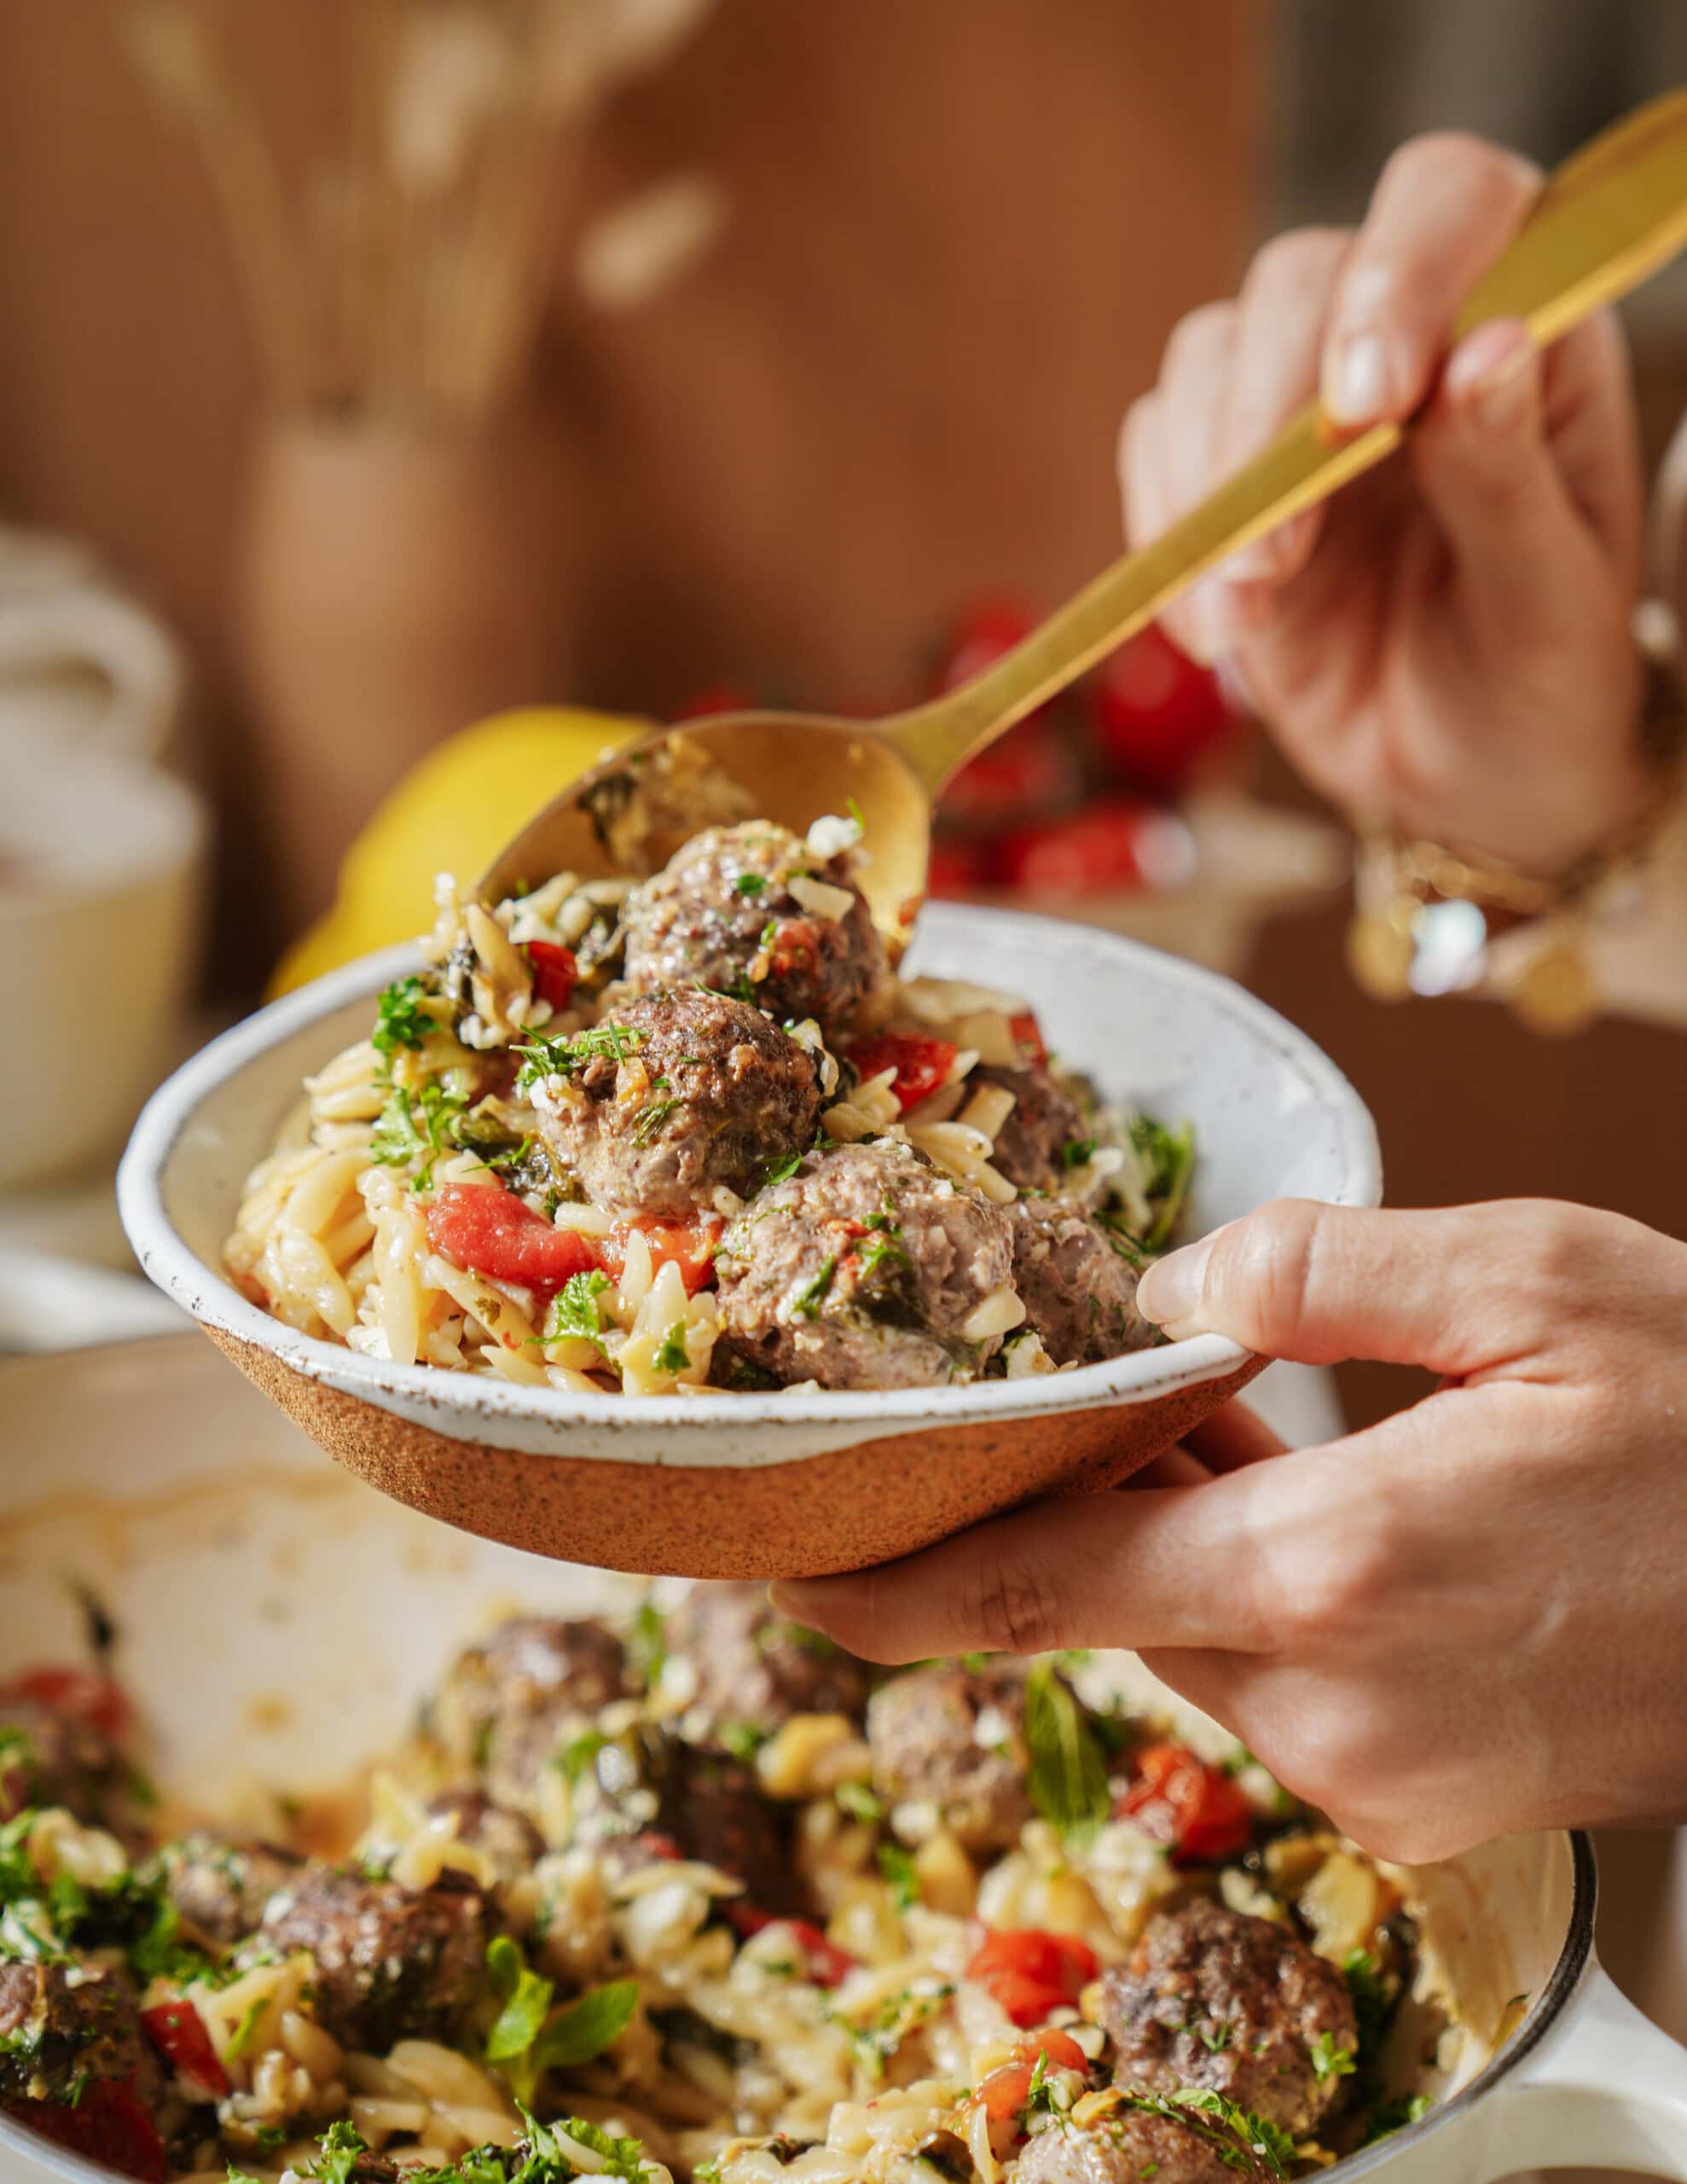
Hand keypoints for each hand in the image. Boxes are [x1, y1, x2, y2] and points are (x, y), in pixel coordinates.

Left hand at [773, 1198, 1686, 1860]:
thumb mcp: (1537, 1282)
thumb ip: (1314, 1271)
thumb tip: (1163, 1295)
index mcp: (1331, 1574)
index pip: (1029, 1591)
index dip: (884, 1579)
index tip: (780, 1560)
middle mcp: (1329, 1709)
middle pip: (1114, 1591)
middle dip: (1093, 1487)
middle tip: (1110, 1377)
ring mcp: (1374, 1779)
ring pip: (1194, 1629)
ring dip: (1191, 1528)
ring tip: (1259, 1419)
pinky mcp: (1415, 1802)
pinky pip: (1274, 1674)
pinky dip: (1261, 1584)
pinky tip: (1331, 1496)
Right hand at [1120, 132, 1648, 874]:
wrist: (1468, 780)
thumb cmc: (1540, 681)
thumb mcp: (1551, 603)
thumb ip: (1511, 478)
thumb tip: (1489, 349)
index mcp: (1530, 324)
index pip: (1455, 204)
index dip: (1399, 272)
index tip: (1368, 400)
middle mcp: (1410, 334)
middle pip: (1302, 275)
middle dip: (1272, 409)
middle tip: (1276, 550)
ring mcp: (1303, 399)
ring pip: (1212, 352)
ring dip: (1209, 481)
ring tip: (1248, 606)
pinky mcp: (1223, 473)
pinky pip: (1156, 450)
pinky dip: (1166, 538)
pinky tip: (1217, 631)